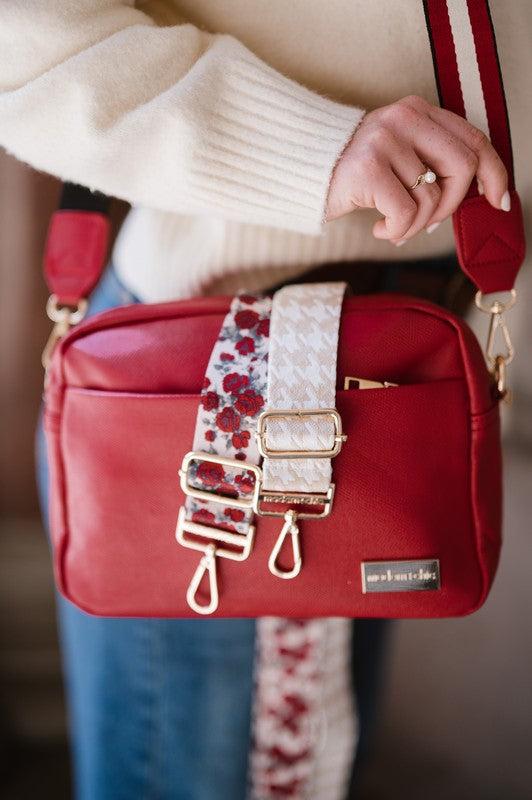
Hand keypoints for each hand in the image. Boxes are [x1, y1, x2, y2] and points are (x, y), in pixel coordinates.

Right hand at [325, 95, 508, 244]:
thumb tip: (473, 196)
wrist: (296, 173)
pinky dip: (397, 232)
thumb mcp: (396, 156)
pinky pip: (406, 214)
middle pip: (462, 168)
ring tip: (395, 228)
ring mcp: (384, 141)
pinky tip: (379, 230)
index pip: (473, 139)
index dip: (494, 173)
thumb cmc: (350, 173)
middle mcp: (403, 118)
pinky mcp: (368, 169)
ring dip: (416, 226)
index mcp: (416, 111)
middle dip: (451, 206)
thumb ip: (430, 164)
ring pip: (432, 198)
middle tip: (428, 222)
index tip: (500, 201)